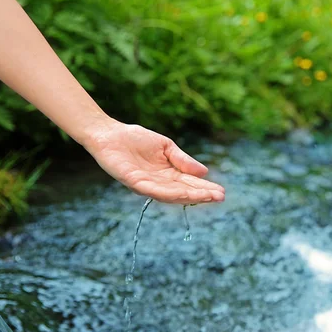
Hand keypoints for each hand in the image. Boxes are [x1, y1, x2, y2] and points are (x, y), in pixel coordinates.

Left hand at [82, 119, 224, 203]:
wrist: (110, 133)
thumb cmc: (135, 139)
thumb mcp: (166, 147)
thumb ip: (182, 159)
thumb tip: (204, 171)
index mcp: (167, 174)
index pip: (189, 183)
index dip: (204, 188)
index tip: (221, 192)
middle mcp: (158, 183)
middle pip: (183, 192)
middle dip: (201, 195)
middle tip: (220, 197)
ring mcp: (146, 184)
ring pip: (170, 194)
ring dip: (189, 197)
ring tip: (206, 197)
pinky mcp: (134, 182)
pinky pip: (152, 190)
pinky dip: (167, 193)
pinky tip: (181, 194)